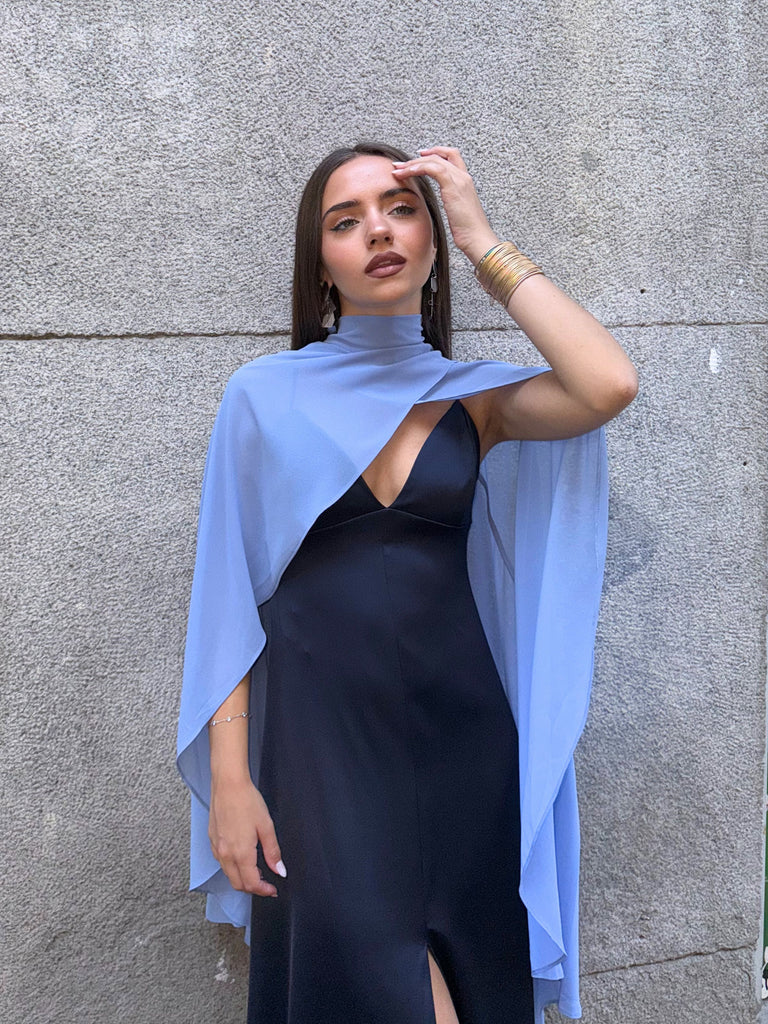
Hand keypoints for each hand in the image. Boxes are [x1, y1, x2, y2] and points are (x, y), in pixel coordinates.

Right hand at [208, 776, 285, 897]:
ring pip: (228, 874)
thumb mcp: (266, 826)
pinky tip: (243, 857)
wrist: (228, 784)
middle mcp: (225, 854)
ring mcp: (216, 848)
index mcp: (240, 853)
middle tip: (267, 882)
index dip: (263, 890)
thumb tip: (280, 871)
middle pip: (237, 884)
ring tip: (257, 870)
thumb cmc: (247, 801)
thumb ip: (273, 852)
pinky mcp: (212, 840)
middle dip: (253, 888)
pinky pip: (221, 862)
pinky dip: (232, 867)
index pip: (251, 883)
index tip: (273, 890)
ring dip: (242, 878)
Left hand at [391, 146, 499, 265]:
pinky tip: (407, 173)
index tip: (419, 156)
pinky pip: (432, 169)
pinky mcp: (452, 186)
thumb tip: (442, 205)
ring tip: (398, 170)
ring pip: (433, 161)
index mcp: (465, 181)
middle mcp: (463, 177)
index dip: (435, 152)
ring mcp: (459, 180)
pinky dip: (417, 168)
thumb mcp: (457, 212)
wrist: (476, 238)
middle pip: (439, 156)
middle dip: (417, 159)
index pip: (451, 156)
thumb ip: (450, 202)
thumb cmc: (467, 231)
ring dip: (413, 164)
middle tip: (400, 165)